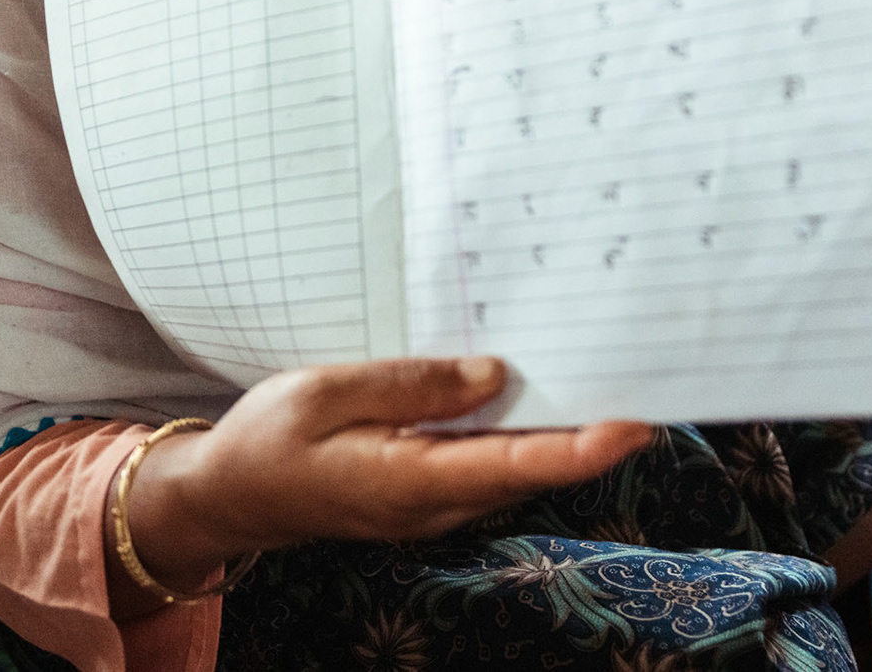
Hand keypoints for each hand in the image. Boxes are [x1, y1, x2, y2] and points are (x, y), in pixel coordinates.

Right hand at [113, 357, 651, 609]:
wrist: (231, 497)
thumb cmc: (267, 441)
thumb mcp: (323, 392)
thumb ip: (408, 384)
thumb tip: (493, 373)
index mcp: (406, 481)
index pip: (512, 466)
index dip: (580, 448)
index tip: (634, 422)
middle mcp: (433, 505)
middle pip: (531, 469)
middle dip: (589, 428)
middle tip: (639, 368)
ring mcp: (433, 506)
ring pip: (516, 468)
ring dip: (560, 428)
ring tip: (601, 366)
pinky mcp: (428, 494)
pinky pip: (490, 464)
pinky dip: (522, 432)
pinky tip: (534, 390)